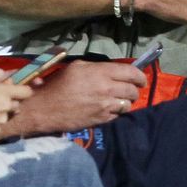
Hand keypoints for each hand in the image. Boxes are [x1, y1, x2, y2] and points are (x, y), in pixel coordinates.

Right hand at [0, 67, 30, 137]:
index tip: (12, 89)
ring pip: (7, 114)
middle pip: (16, 103)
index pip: (27, 92)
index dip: (21, 89)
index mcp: (4, 93)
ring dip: (1, 111)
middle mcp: (7, 108)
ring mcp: (2, 121)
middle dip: (8, 100)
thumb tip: (2, 73)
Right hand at [10, 61, 147, 133]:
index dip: (140, 75)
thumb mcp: (76, 67)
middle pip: (133, 89)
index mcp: (101, 72)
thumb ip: (96, 67)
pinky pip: (118, 115)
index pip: (131, 72)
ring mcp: (105, 106)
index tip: (142, 79)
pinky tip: (109, 109)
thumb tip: (111, 70)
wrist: (45, 109)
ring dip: (126, 102)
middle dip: (135, 90)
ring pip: (128, 104)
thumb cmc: (57, 85)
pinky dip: (117, 112)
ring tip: (120, 100)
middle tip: (131, 90)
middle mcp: (107, 88)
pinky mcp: (102, 119)